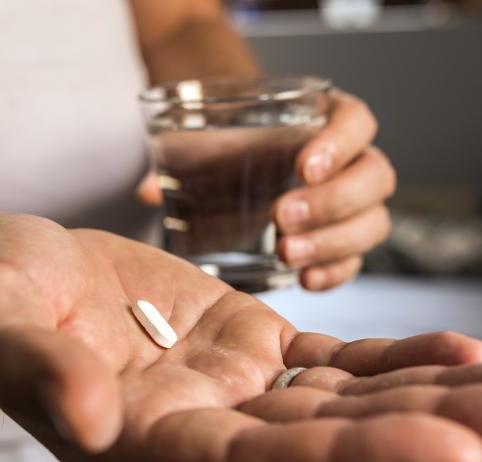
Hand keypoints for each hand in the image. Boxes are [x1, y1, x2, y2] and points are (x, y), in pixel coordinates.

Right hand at [0, 214, 481, 461]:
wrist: (13, 265)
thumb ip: (36, 370)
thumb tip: (89, 416)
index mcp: (140, 442)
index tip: (452, 453)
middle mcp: (198, 426)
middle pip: (321, 442)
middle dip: (416, 434)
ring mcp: (229, 384)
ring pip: (340, 400)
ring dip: (423, 396)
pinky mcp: (244, 341)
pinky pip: (331, 360)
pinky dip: (392, 360)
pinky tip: (454, 354)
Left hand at [138, 89, 394, 291]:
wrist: (239, 166)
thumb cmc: (232, 149)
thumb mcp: (212, 145)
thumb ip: (182, 160)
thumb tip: (147, 191)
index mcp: (328, 122)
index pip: (357, 123)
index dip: (339, 144)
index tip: (302, 166)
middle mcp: (350, 163)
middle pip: (374, 178)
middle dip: (331, 202)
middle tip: (280, 218)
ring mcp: (350, 206)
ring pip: (372, 223)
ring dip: (332, 242)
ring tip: (285, 253)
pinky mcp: (340, 242)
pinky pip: (354, 261)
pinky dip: (333, 273)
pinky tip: (304, 280)